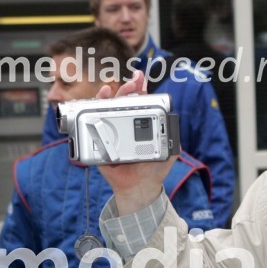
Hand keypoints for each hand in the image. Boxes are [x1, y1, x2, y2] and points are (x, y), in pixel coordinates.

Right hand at [96, 70, 175, 213]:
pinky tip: (101, 99)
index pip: (139, 104)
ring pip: (107, 108)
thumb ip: (172, 138)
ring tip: (115, 87)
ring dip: (111, 95)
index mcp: (140, 126)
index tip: (141, 79)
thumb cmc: (153, 171)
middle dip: (128, 89)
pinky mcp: (99, 141)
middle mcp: (124, 126)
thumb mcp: (168, 153)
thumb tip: (173, 122)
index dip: (140, 91)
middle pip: (123, 102)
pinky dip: (95, 108)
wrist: (139, 188)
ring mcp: (111, 132)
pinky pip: (93, 123)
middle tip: (133, 82)